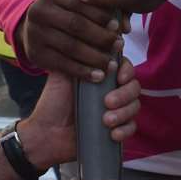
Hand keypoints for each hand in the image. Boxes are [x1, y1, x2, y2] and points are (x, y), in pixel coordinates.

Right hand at [19, 0, 129, 80]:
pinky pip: (62, 64)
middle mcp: (39, 9)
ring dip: (95, 57)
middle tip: (120, 45)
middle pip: (76, 24)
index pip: (81, 1)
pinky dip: (83, 72)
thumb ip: (105, 8)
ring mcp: (35, 32)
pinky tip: (98, 76)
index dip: (101, 14)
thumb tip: (125, 26)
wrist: (36, 30)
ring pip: (70, 46)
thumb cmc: (68, 13)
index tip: (119, 25)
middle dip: (101, 36)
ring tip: (112, 64)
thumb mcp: (80, 3)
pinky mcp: (35, 53)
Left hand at [20, 59, 141, 169]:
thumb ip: (79, 59)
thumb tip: (100, 45)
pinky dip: (125, 130)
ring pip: (135, 107)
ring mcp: (115, 110)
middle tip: (107, 102)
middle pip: (134, 87)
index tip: (120, 77)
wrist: (46, 133)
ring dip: (124, 113)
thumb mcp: (62, 75)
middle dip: (124, 94)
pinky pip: (131, 127)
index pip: (124, 67)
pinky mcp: (115, 129)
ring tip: (106, 121)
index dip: (127, 71)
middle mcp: (111, 90)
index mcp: (101, 75)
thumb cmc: (52, 103)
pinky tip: (113, 134)